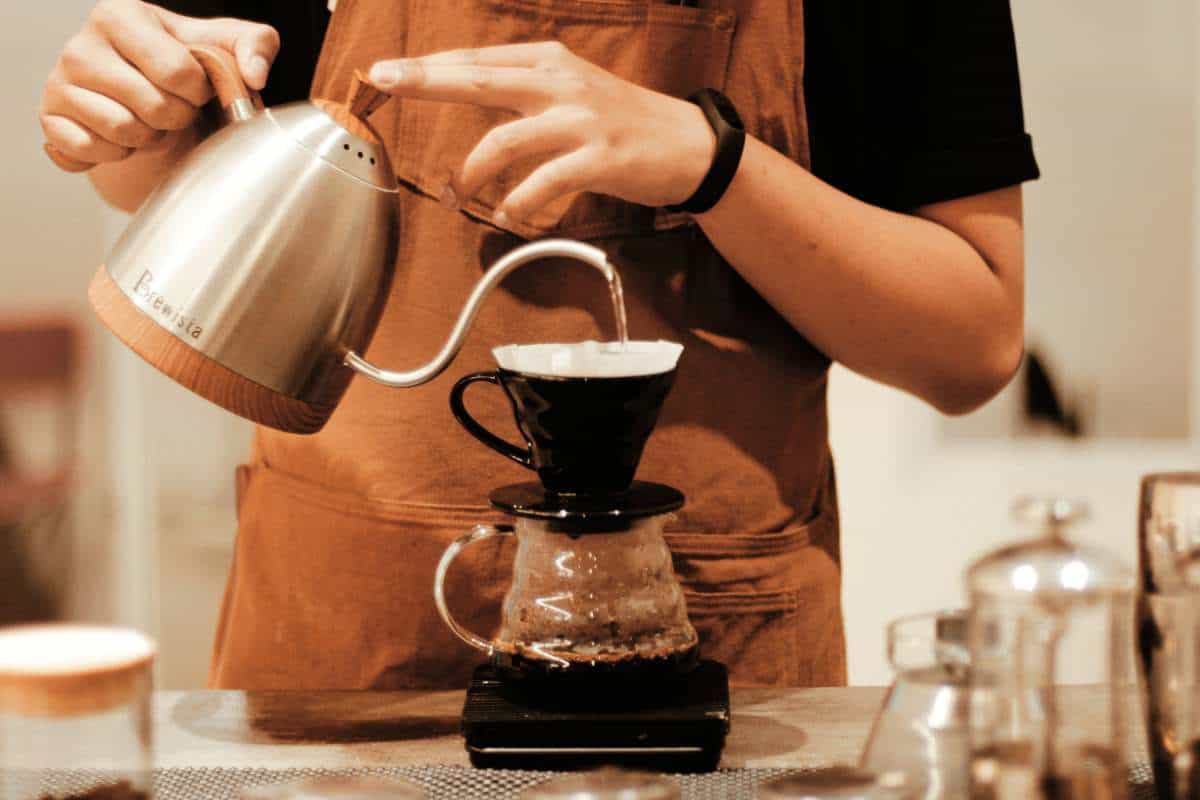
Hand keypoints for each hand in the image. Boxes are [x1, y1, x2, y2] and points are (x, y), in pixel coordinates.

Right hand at [40, 0, 278, 170]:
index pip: (177, 71)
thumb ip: (256, 44)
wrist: (145, 98)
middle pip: (154, 107)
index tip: (194, 86)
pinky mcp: (49, 120)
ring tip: (147, 119)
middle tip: (171, 107)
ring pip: (123, 132)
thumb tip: (255, 75)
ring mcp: (59, 83)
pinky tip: (121, 136)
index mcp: (120, 15)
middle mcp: (80, 45)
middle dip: (176, 117)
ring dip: (148, 137)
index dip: (198, 92)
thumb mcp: (225, 46)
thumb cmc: (184, 68)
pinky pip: (91, 151)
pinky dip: (116, 154)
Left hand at [367, 42, 715, 225]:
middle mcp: (560, 83)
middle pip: (478, 79)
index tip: (386, 70)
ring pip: (504, 141)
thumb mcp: (571, 90)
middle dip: (426, 81)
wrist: (687, 146)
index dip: (428, 66)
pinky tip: (507, 215)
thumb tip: (467, 94)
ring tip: (458, 197)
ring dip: (471, 173)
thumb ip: (523, 91)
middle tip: (385, 81)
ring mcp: (579, 121)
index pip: (476, 60)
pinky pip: (542, 183)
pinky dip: (516, 203)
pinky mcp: (598, 159)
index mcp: (549, 62)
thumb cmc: (622, 122)